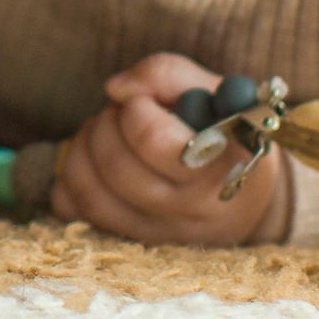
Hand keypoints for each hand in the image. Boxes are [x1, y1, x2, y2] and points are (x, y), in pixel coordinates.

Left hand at [49, 53, 289, 245]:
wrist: (247, 197)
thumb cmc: (224, 134)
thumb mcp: (215, 93)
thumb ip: (168, 74)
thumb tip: (115, 89)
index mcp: (222, 168)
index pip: (154, 142)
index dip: (137, 110)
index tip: (146, 102)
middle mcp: (193, 213)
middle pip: (116, 167)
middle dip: (107, 123)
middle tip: (121, 113)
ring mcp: (161, 236)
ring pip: (90, 193)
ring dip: (84, 147)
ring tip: (104, 131)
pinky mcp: (133, 244)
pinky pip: (75, 212)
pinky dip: (70, 179)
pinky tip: (94, 162)